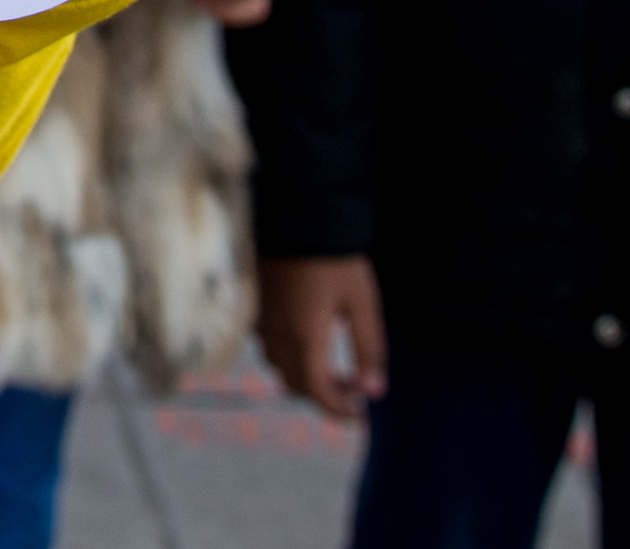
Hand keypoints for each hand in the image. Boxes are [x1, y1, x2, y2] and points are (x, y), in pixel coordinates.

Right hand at [260, 254, 383, 418]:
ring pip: (280, 366)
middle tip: (355, 385)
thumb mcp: (363, 303)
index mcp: (305, 338)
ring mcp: (262, 320)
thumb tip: (374, 391)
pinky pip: (268, 345)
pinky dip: (289, 355)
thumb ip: (368, 349)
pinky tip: (309, 338)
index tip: (360, 415)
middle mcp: (277, 335)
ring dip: (306, 376)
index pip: (318, 393)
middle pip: (296, 385)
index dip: (339, 411)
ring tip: (334, 364)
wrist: (298, 213)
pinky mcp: (255, 306)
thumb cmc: (336, 258)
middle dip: (326, 394)